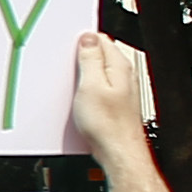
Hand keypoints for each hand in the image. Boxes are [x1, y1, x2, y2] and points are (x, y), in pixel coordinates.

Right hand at [68, 34, 152, 161]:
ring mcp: (120, 90)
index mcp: (119, 66)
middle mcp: (123, 76)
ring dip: (83, 79)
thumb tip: (88, 38)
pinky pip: (97, 89)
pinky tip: (80, 104)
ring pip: (96, 74)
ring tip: (75, 92)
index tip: (68, 51)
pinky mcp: (114, 103)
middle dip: (80, 61)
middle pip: (98, 56)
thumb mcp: (91, 86)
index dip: (80, 42)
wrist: (118, 153)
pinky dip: (86, 93)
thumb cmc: (108, 125)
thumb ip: (90, 58)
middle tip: (70, 74)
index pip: (99, 39)